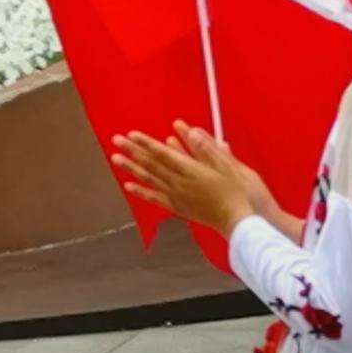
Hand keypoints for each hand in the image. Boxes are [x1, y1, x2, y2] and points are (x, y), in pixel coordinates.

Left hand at [111, 122, 265, 234]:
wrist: (235, 220)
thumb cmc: (234, 193)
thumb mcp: (228, 166)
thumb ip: (208, 149)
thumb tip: (193, 132)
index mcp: (191, 170)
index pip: (162, 153)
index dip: (146, 143)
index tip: (132, 134)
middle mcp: (179, 182)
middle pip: (151, 164)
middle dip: (133, 151)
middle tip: (117, 140)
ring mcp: (176, 195)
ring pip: (149, 178)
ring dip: (131, 167)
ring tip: (116, 158)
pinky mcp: (178, 206)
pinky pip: (154, 198)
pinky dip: (140, 191)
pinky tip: (128, 186)